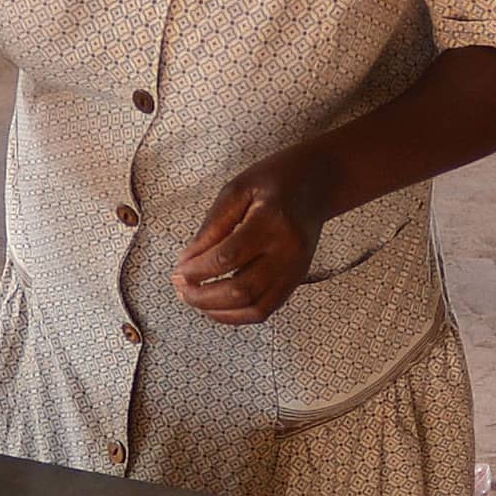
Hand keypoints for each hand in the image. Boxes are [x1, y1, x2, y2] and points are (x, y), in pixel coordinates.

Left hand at [173, 148, 338, 325]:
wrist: (318, 184)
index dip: (197, 270)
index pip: (228, 257)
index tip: (178, 270)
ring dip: (218, 310)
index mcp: (272, 222)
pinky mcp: (296, 281)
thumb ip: (213, 226)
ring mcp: (295, 270)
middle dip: (203, 295)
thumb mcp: (237, 190)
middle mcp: (288, 251)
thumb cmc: (275, 180)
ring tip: (193, 298)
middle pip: (241, 289)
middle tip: (180, 287)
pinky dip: (237, 315)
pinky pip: (265, 310)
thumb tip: (187, 260)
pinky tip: (216, 306)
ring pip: (254, 308)